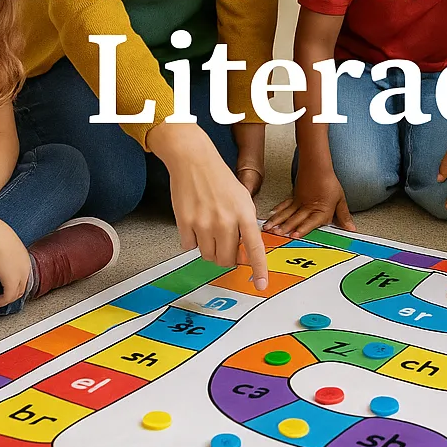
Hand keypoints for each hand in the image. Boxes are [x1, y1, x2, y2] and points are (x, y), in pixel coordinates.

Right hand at [0, 216, 31, 312]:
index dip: (14, 285)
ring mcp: (21, 274)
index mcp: (24, 257)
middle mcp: (26, 266)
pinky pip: (8, 297)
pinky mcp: (12, 280)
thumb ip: (2, 251)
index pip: (23, 276)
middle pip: (22, 287)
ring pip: (16, 294)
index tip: (2, 290)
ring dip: (4, 302)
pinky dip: (0, 303)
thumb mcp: (2, 243)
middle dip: (11, 296)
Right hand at [154, 124, 267, 288]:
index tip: (261, 285)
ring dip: (209, 248)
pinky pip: (189, 247)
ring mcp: (205, 223)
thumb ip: (245, 225)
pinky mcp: (185, 223)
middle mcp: (226, 221)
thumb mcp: (242, 198)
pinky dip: (192, 240)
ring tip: (208, 228)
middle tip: (224, 241)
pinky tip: (194, 221)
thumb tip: (244, 252)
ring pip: (208, 256)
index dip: (259, 269)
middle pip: (227, 259)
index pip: (255, 248)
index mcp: (244, 214)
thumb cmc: (220, 179)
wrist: (194, 161)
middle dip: (226, 255)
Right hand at [264, 168, 355, 237]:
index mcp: (320, 210)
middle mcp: (308, 208)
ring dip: (277, 221)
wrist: (318, 166)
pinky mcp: (294, 197)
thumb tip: (351, 228)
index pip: (311, 222)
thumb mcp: (340, 200)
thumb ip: (343, 216)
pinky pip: (284, 205)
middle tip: (276, 233)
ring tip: (268, 227)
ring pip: (287, 213)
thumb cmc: (329, 183)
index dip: (302, 229)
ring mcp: (299, 202)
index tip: (293, 235)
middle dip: (285, 227)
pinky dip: (278, 210)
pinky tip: (271, 215)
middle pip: (295, 219)